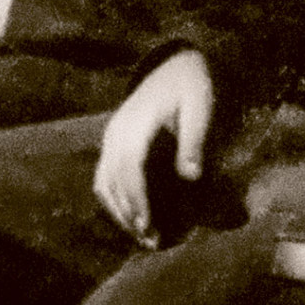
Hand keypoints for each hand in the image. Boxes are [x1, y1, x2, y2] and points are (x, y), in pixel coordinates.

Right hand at [93, 48, 213, 247]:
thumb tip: (191, 177)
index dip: (137, 199)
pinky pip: (104, 175)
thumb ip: (194, 140)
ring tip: (142, 235)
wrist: (174, 62)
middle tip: (151, 242)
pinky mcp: (113, 140)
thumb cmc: (191, 85)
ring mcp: (111, 136)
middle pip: (113, 180)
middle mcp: (116, 131)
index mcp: (136, 123)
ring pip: (104, 181)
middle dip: (130, 213)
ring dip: (119, 211)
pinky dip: (113, 198)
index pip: (130, 168)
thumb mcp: (200, 107)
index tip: (148, 225)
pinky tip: (130, 216)